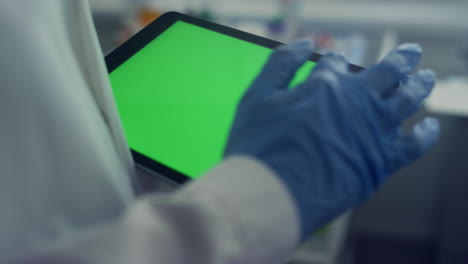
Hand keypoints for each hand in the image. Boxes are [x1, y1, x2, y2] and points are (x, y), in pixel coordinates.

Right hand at [224, 40, 439, 237]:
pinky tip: (428, 125)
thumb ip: (280, 64)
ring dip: (420, 83)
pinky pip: (415, 144)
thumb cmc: (259, 148)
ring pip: (409, 98)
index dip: (336, 62)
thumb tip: (305, 44)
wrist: (271, 195)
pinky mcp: (381, 162)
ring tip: (426, 77)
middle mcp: (356, 102)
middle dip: (401, 60)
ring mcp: (373, 131)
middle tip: (411, 53)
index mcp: (325, 85)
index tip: (337, 63)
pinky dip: (426, 133)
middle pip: (389, 72)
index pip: (338, 64)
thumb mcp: (257, 96)